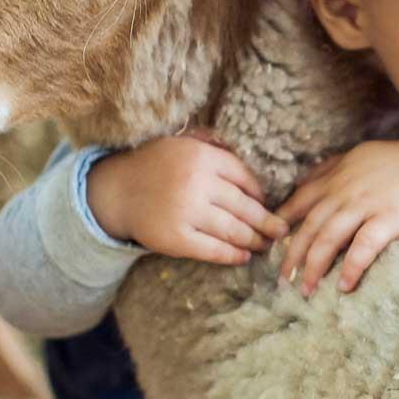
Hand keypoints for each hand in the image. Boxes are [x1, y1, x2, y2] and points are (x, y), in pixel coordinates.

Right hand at [88, 134, 287, 264]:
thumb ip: (214, 145)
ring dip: (255, 240)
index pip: (245, 178)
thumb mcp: (183, 142)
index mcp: (203, 157)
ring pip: (234, 230)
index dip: (261, 194)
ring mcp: (187, 212)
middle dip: (268, 222)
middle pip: (245, 207)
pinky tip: (244, 255)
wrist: (116, 190)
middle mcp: (197, 184)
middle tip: (281, 230)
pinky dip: (232, 255)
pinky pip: (213, 250)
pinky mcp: (176, 238)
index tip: (268, 203)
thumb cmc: (155, 165)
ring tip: (266, 245)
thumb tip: (251, 159)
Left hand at [275, 137, 398, 294]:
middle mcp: (344, 192)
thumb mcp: (354, 157)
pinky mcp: (389, 219)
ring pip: (330, 238)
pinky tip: (343, 285)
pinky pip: (365, 246)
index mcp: (334, 179)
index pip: (299, 203)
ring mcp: (366, 205)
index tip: (268, 247)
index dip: (281, 226)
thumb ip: (326, 171)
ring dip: (314, 266)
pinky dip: (352, 266)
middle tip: (283, 281)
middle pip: (310, 227)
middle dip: (293, 255)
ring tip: (306, 290)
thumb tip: (298, 185)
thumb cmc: (392, 163)